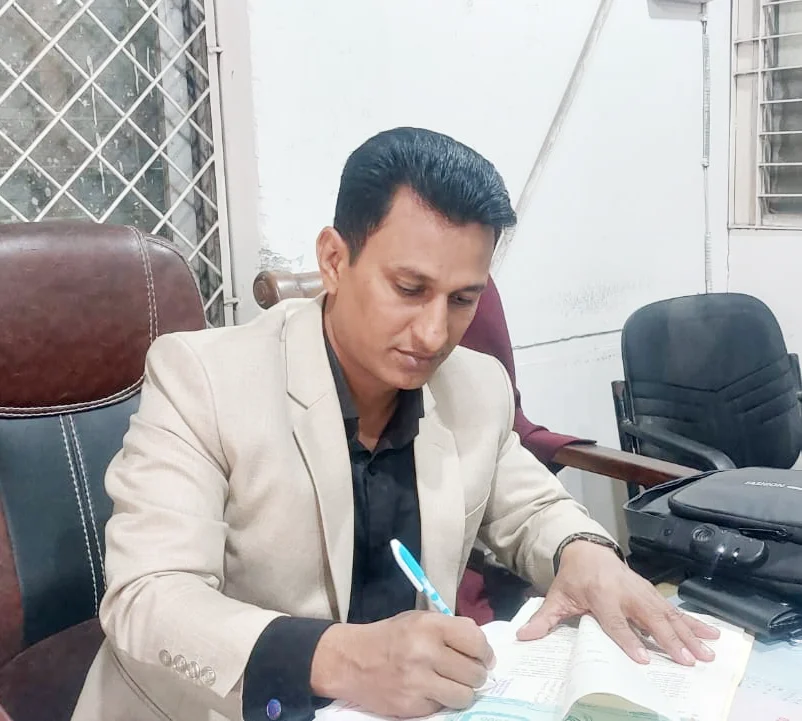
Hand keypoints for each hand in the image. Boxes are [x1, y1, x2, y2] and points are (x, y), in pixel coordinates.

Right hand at [310, 611, 495, 717]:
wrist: (351, 660)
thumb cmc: (390, 636)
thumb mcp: (418, 620)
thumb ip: (450, 628)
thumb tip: (483, 648)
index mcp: (430, 625)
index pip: (476, 640)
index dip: (485, 652)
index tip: (484, 657)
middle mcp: (426, 651)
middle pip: (475, 673)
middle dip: (475, 674)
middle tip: (464, 672)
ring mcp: (418, 681)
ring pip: (465, 696)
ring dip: (461, 692)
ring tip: (450, 684)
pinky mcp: (411, 705)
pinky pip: (443, 707)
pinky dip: (440, 701)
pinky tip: (429, 690)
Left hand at [517, 540, 719, 665]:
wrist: (587, 550)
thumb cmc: (573, 578)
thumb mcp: (556, 596)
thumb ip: (543, 618)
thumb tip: (523, 638)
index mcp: (601, 595)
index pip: (615, 621)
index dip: (628, 640)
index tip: (643, 659)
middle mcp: (626, 592)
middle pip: (649, 618)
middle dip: (670, 640)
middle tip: (688, 661)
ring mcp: (642, 591)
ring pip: (668, 615)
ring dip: (689, 635)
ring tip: (707, 655)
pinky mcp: (652, 592)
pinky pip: (675, 609)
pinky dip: (695, 622)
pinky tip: (713, 635)